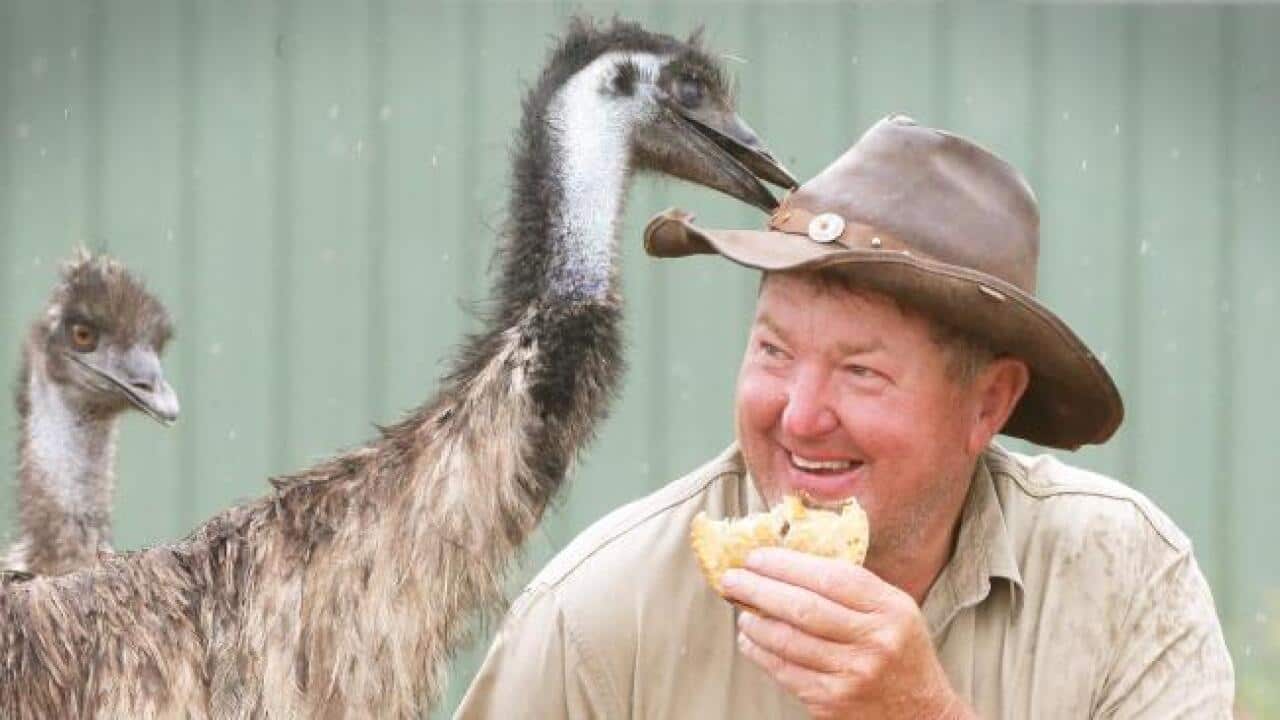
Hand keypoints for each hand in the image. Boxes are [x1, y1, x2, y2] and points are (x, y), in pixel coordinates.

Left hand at [720, 548, 972, 719]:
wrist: (921, 714)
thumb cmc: (899, 650)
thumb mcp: (893, 609)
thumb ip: (851, 586)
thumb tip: (787, 559)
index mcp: (890, 609)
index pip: (832, 577)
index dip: (788, 564)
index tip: (757, 556)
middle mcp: (874, 642)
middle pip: (804, 608)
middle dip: (759, 589)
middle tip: (732, 578)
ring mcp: (852, 676)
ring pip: (787, 642)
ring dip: (754, 622)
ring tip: (740, 609)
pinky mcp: (831, 702)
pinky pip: (784, 671)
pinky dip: (760, 652)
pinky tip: (750, 639)